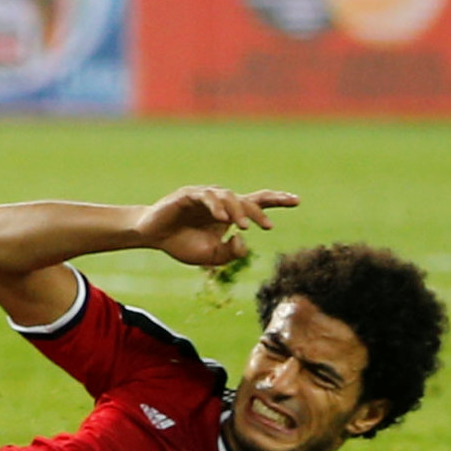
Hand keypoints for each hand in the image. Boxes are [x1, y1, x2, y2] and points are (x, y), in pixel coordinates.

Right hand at [135, 184, 296, 269]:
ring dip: (239, 211)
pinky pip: (206, 196)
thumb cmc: (183, 244)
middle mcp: (220, 202)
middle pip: (247, 200)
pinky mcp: (187, 194)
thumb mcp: (213, 256)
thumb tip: (243, 240)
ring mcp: (204, 196)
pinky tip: (221, 218)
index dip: (277, 200)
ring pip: (229, 197)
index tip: (298, 201)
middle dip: (260, 212)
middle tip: (268, 227)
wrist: (153, 237)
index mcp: (229, 214)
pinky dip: (216, 206)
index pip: (257, 202)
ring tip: (244, 227)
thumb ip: (232, 253)